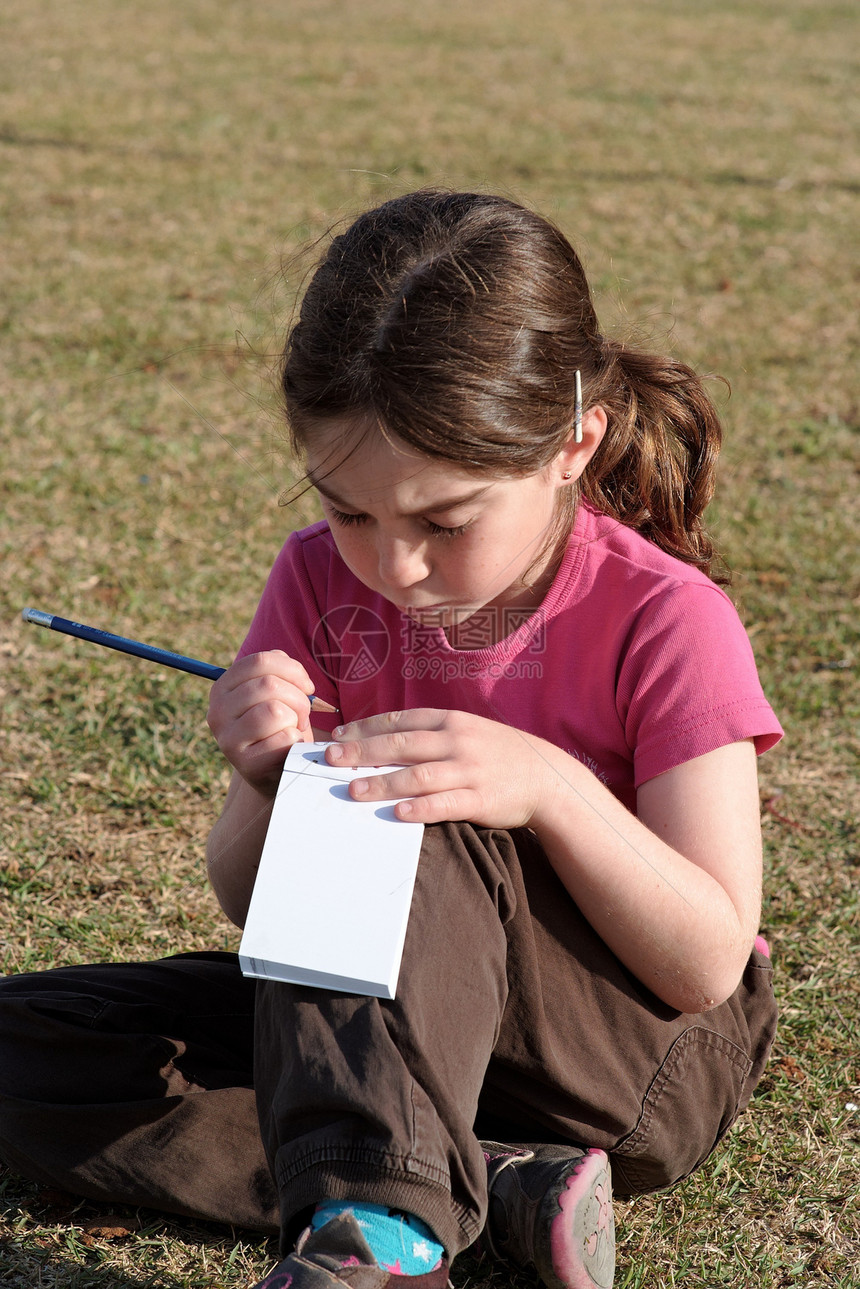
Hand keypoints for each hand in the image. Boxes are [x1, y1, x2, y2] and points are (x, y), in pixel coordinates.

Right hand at [207, 650, 315, 795]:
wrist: (277, 769)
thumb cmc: (279, 724)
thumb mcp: (273, 694)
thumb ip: (277, 673)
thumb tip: (294, 673)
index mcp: (223, 688)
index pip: (260, 661)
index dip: (292, 669)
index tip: (306, 686)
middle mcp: (217, 712)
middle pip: (269, 684)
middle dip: (298, 697)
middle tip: (303, 713)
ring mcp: (228, 739)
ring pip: (275, 710)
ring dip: (295, 718)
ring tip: (293, 727)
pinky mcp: (245, 764)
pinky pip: (284, 738)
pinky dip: (296, 740)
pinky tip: (290, 747)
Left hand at [326, 708, 553, 827]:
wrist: (547, 777)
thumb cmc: (498, 754)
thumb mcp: (467, 730)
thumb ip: (431, 733)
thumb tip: (384, 739)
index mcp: (450, 721)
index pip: (399, 720)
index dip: (365, 728)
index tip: (337, 736)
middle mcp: (457, 741)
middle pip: (401, 744)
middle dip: (362, 752)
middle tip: (330, 759)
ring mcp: (469, 769)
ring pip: (418, 775)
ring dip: (382, 782)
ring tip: (353, 790)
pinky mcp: (480, 798)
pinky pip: (446, 803)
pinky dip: (421, 808)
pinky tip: (398, 813)